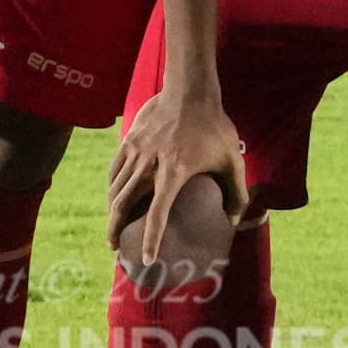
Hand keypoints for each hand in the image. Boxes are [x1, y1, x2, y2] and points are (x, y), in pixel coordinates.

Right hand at [106, 86, 242, 288]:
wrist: (190, 89)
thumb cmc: (214, 125)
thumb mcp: (233, 159)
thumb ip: (236, 192)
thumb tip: (233, 221)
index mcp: (174, 173)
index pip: (157, 214)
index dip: (151, 239)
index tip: (148, 258)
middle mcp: (150, 165)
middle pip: (123, 204)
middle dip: (116, 230)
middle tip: (115, 248)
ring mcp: (136, 152)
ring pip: (115, 188)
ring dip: (111, 211)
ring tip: (113, 228)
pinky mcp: (128, 141)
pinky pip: (114, 170)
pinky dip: (112, 187)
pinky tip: (114, 196)